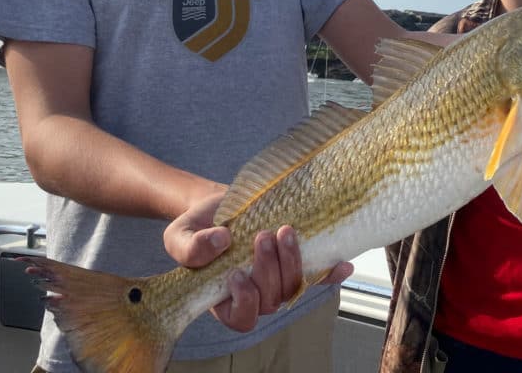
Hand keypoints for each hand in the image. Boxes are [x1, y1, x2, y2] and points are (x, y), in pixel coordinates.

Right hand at [164, 198, 353, 331]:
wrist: (219, 204)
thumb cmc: (199, 226)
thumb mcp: (179, 235)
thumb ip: (189, 247)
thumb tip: (221, 243)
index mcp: (225, 298)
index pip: (242, 317)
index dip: (244, 301)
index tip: (237, 273)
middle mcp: (256, 292)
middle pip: (272, 299)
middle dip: (269, 269)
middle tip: (263, 236)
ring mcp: (278, 277)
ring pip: (293, 285)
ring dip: (292, 260)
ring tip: (283, 231)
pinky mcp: (296, 261)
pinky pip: (319, 275)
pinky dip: (332, 272)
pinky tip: (342, 263)